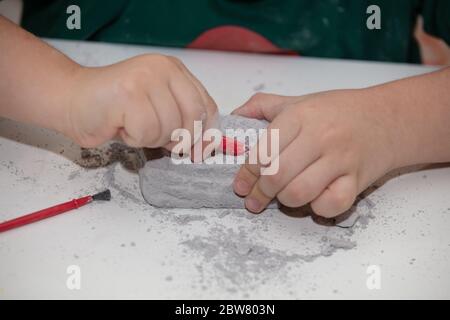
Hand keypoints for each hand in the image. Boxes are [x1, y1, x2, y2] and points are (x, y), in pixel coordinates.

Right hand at [64, 54, 217, 149]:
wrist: (71, 100)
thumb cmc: (114, 110)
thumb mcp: (158, 110)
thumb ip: (182, 119)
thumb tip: (205, 147)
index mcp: (174, 70)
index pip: (206, 105)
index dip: (206, 134)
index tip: (198, 152)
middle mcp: (163, 68)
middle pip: (193, 117)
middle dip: (178, 139)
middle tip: (156, 138)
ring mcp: (146, 78)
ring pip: (169, 128)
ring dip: (150, 139)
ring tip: (132, 125)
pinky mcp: (129, 93)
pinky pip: (147, 132)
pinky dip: (134, 139)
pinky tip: (120, 126)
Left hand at [231, 90, 399, 217]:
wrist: (388, 118)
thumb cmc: (338, 111)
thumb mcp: (299, 100)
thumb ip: (263, 105)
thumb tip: (233, 118)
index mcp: (300, 116)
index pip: (263, 150)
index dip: (246, 173)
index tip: (240, 186)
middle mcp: (320, 136)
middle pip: (277, 175)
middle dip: (260, 193)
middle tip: (255, 200)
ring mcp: (340, 159)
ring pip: (299, 192)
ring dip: (285, 201)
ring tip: (283, 197)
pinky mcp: (357, 180)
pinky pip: (331, 205)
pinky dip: (317, 208)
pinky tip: (314, 200)